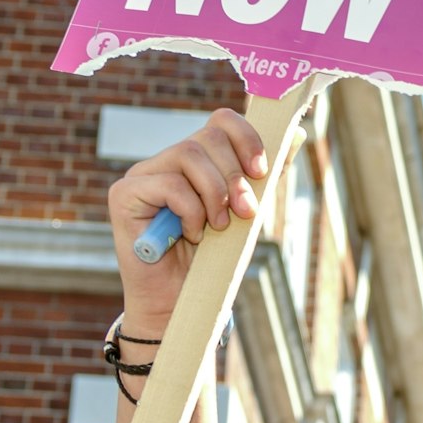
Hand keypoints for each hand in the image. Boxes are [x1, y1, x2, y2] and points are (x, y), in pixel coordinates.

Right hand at [103, 112, 266, 335]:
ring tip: (218, 226)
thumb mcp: (246, 211)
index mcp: (196, 160)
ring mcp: (141, 174)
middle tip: (244, 212)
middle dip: (234, 175)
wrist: (179, 301)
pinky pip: (169, 185)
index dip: (246, 138)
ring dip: (214, 194)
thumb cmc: (212, 258)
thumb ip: (265, 175)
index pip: (220, 121)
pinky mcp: (123, 195)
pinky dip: (191, 211)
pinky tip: (191, 234)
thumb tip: (298, 134)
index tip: (261, 171)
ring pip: (188, 154)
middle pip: (207, 137)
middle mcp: (165, 160)